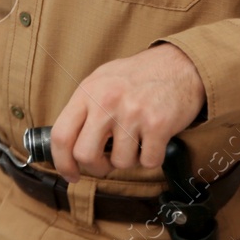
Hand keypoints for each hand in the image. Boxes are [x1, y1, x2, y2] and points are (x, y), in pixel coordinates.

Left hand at [48, 43, 204, 181]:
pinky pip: (148, 161)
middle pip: (85, 155)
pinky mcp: (157, 124)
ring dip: (129, 160)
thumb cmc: (138, 76)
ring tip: (136, 141)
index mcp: (87, 92)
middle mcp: (106, 102)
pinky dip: (152, 158)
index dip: (62, 163)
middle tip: (107, 162)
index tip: (70, 175)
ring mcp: (131, 113)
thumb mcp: (101, 81)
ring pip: (120, 162)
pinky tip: (153, 141)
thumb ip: (84, 109)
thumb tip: (69, 145)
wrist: (179, 65)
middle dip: (97, 167)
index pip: (60, 136)